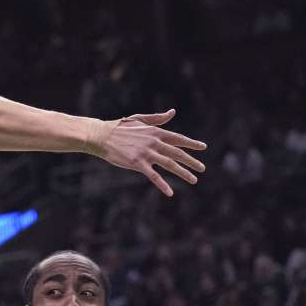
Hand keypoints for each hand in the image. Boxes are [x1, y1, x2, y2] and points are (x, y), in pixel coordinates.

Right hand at [91, 109, 206, 196]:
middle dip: (191, 161)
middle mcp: (154, 142)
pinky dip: (162, 185)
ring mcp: (146, 153)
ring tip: (194, 180)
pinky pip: (153, 176)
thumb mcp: (140, 119)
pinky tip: (170, 193)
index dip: (191, 144)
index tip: (203, 148)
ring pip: (169, 165)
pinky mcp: (137, 163)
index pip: (178, 139)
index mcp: (156, 132)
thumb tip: (173, 112)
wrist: (102, 136)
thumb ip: (157, 118)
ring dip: (183, 173)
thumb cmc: (119, 127)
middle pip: (177, 153)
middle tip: (203, 168)